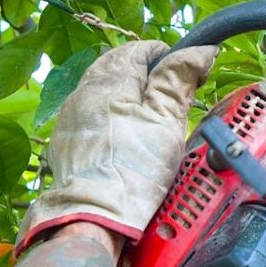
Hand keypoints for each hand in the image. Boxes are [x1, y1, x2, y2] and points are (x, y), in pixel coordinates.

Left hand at [17, 39, 217, 252]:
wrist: (94, 216)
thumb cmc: (133, 170)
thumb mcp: (167, 121)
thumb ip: (179, 80)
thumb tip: (200, 50)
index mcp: (110, 81)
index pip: (139, 49)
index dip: (167, 56)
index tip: (185, 75)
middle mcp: (84, 91)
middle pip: (117, 65)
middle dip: (144, 73)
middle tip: (168, 96)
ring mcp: (71, 116)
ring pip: (101, 88)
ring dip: (125, 92)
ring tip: (148, 116)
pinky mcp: (65, 139)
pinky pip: (89, 112)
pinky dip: (109, 113)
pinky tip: (123, 134)